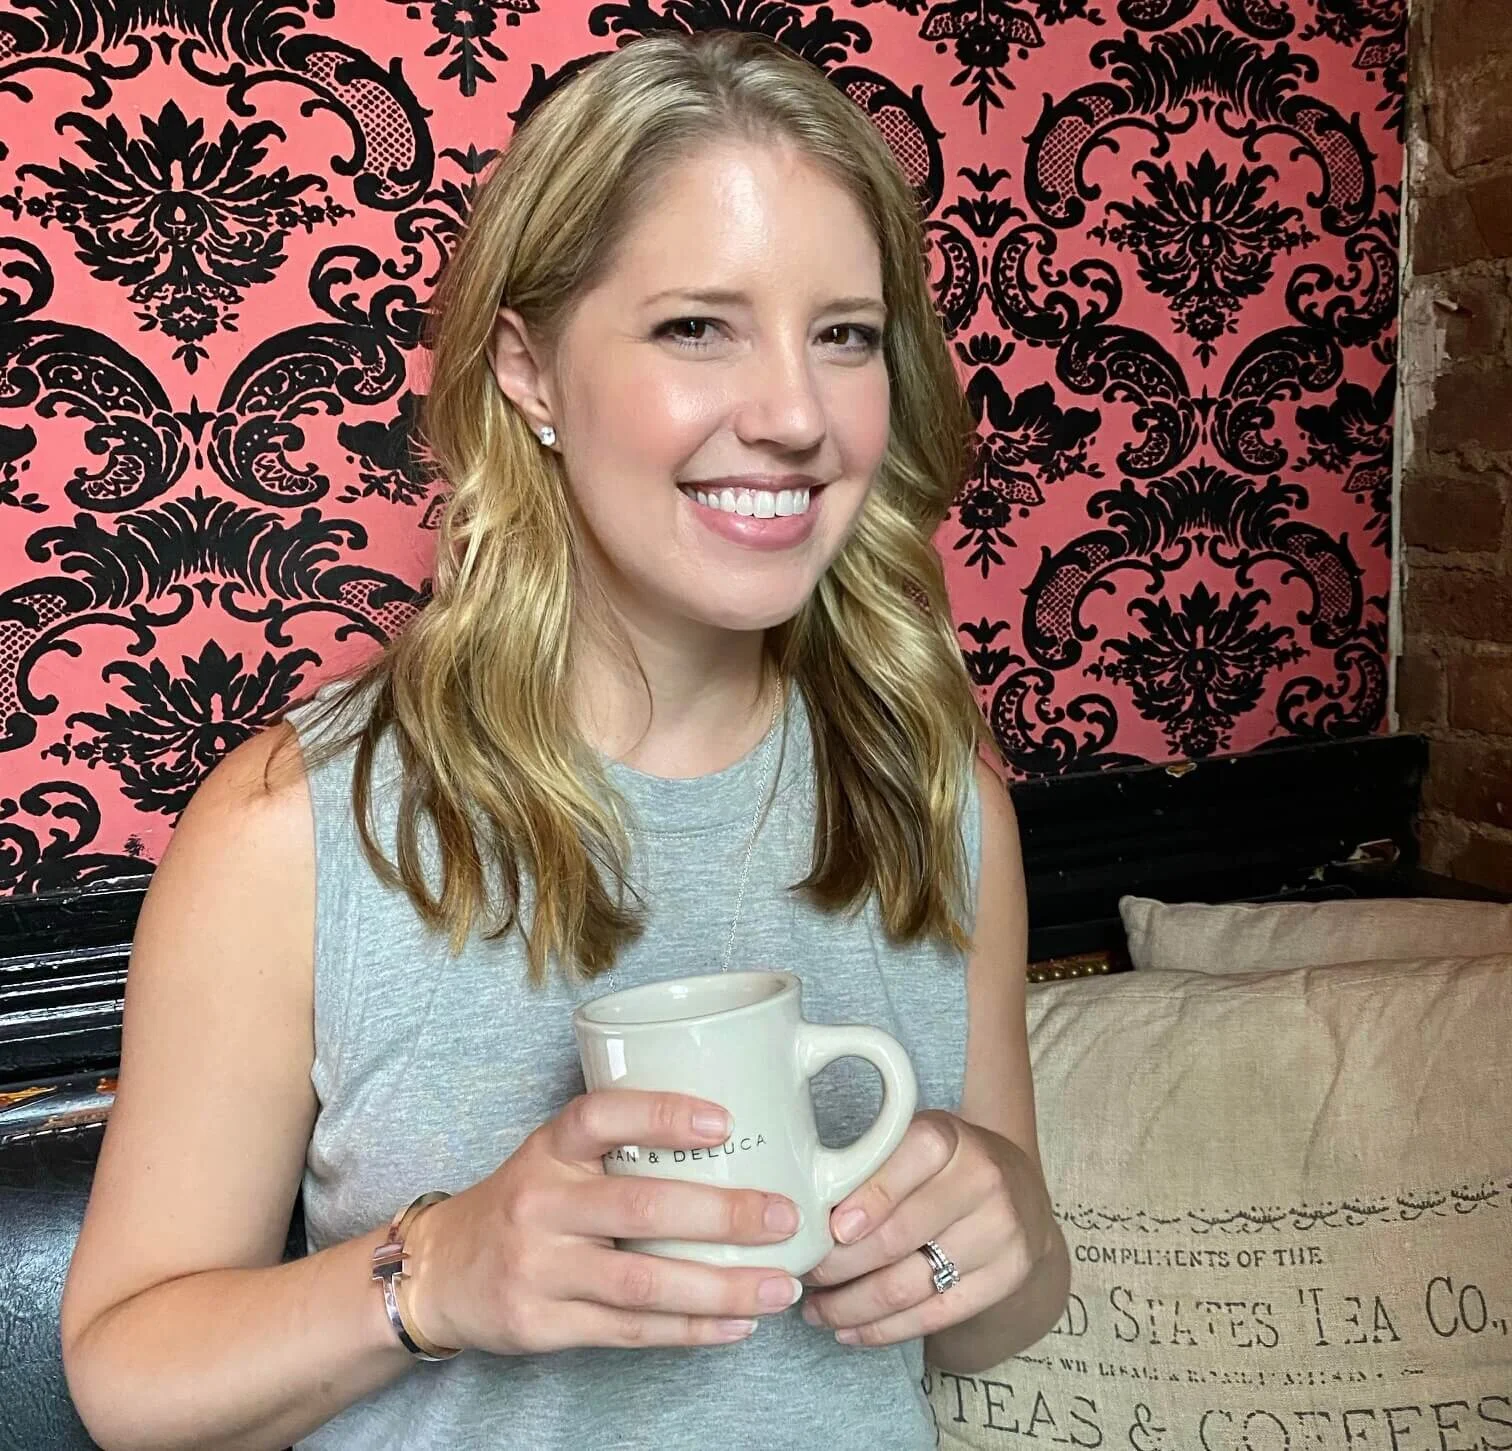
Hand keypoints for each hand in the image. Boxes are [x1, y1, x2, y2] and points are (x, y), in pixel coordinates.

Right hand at [402, 1090, 804, 1354]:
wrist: (440, 1270)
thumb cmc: (526, 1201)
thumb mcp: (556, 1156)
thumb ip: (621, 1147)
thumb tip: (736, 1144)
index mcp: (549, 1148)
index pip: (601, 1116)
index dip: (662, 1114)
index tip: (724, 1122)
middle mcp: (540, 1203)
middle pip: (641, 1207)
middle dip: (724, 1215)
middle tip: (784, 1217)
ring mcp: (539, 1268)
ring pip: (643, 1282)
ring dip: (721, 1286)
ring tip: (780, 1287)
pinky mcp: (542, 1325)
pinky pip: (629, 1330)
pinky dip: (691, 1330)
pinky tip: (737, 1324)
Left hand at [799, 1109, 1038, 1346]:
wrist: (1017, 1190)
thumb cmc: (943, 1165)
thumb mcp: (911, 1143)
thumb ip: (868, 1165)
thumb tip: (806, 1216)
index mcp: (950, 1138)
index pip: (907, 1165)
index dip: (868, 1200)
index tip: (830, 1229)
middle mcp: (981, 1182)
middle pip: (898, 1237)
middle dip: (839, 1264)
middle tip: (804, 1274)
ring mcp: (999, 1234)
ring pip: (910, 1285)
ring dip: (852, 1306)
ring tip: (816, 1311)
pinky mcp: (1006, 1278)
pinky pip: (935, 1315)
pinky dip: (884, 1330)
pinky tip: (850, 1331)